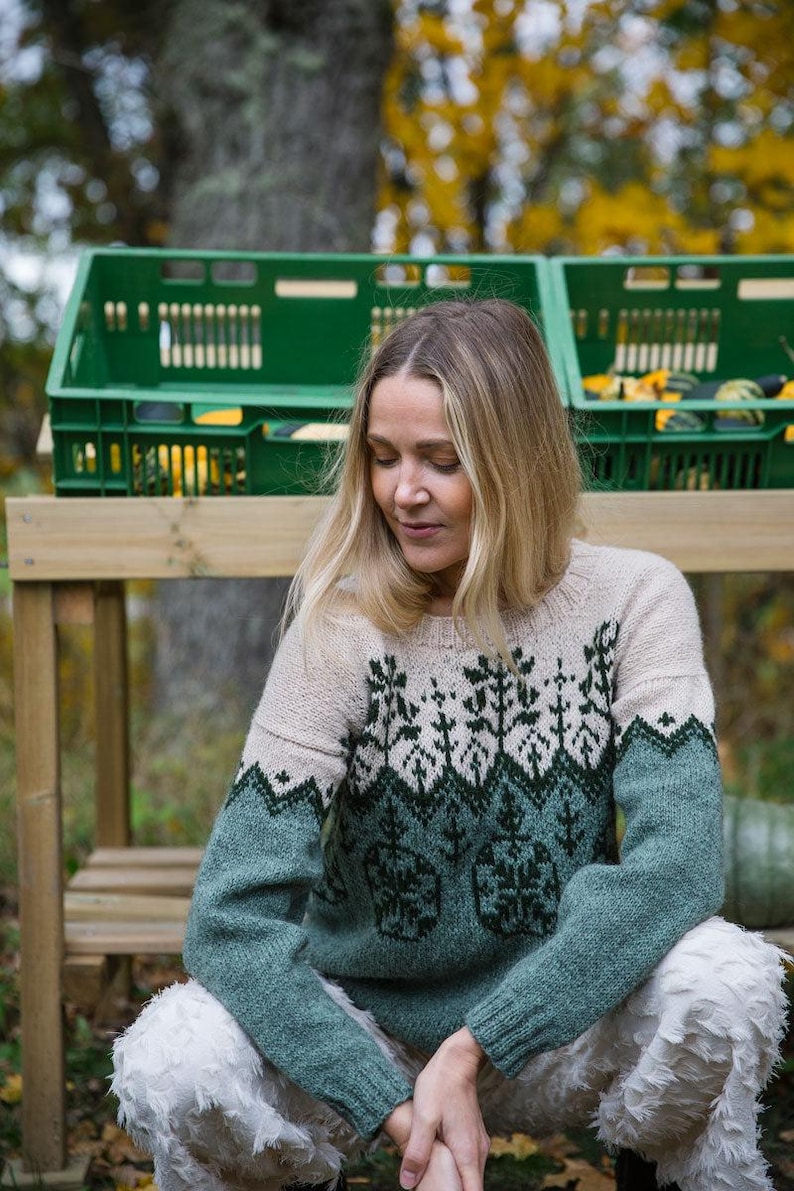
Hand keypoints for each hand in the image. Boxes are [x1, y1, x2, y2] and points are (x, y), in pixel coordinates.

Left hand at [393, 1028, 489, 1190]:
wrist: (457, 1060)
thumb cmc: (440, 1085)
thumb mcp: (423, 1117)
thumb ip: (417, 1152)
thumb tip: (408, 1182)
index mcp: (466, 1152)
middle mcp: (478, 1151)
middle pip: (471, 1188)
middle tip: (431, 1190)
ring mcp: (478, 1144)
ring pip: (470, 1176)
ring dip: (455, 1184)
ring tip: (434, 1184)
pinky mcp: (473, 1137)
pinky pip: (468, 1164)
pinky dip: (457, 1171)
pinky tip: (440, 1167)